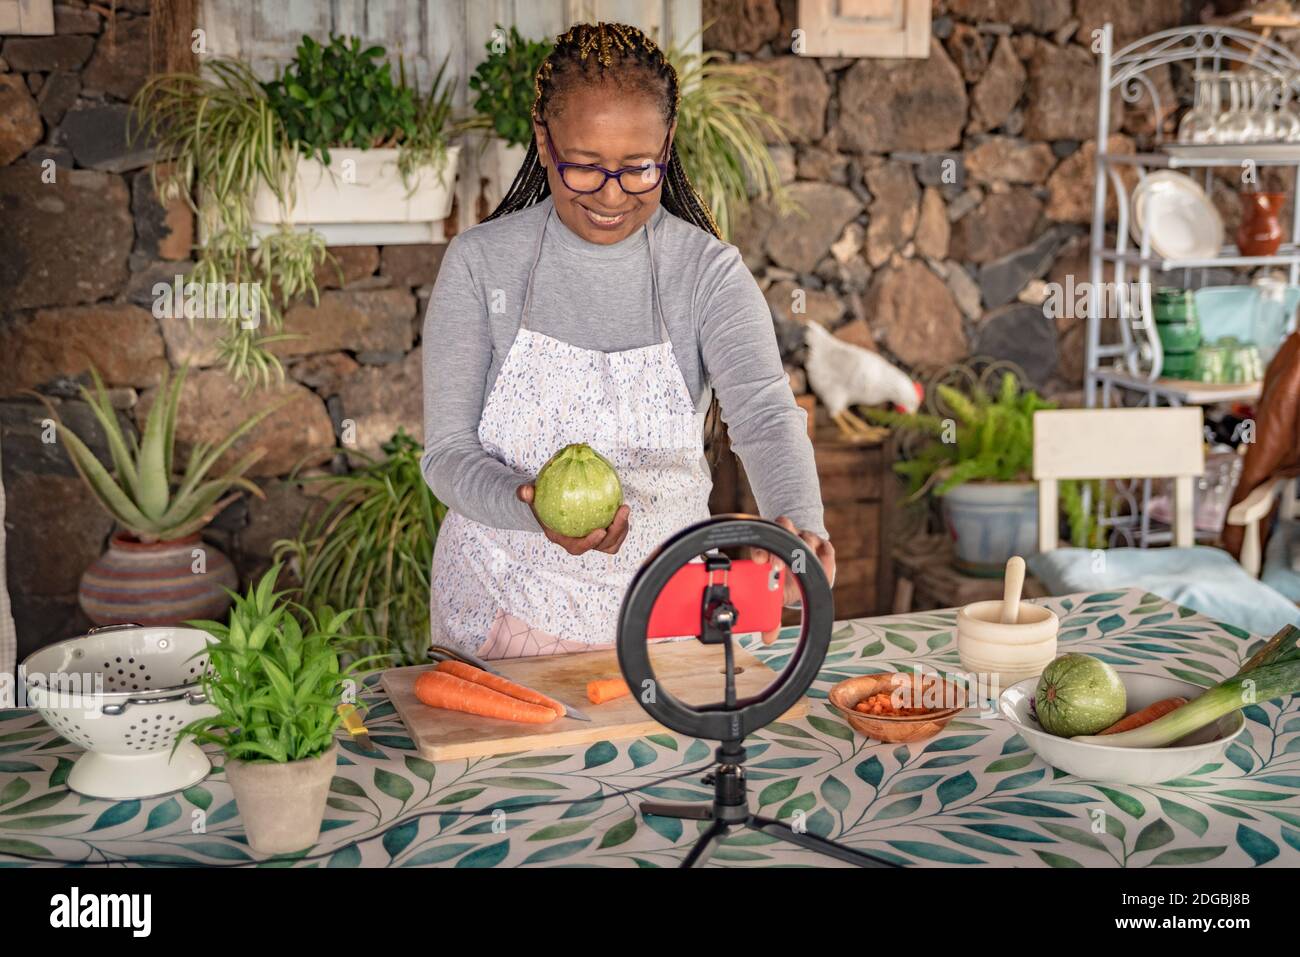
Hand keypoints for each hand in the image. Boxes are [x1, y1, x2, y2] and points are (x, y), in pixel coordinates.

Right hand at [517, 483, 630, 554]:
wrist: (550, 504)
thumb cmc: (541, 502)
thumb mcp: (532, 497)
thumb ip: (526, 494)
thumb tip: (525, 490)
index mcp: (563, 538)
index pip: (578, 547)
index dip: (590, 543)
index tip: (601, 531)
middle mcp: (580, 541)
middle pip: (603, 546)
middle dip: (616, 532)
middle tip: (622, 511)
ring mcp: (593, 538)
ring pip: (613, 542)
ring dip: (621, 529)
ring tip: (624, 509)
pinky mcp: (603, 531)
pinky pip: (616, 533)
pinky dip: (621, 523)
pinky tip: (621, 505)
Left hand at [749, 516, 835, 644]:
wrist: (803, 575)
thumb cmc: (785, 585)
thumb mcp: (776, 598)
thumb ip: (770, 616)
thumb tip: (767, 638)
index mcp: (769, 548)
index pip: (762, 541)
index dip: (760, 550)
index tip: (759, 561)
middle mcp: (786, 538)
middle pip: (783, 528)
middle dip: (780, 549)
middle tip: (778, 567)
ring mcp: (805, 538)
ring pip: (805, 536)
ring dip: (804, 551)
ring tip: (802, 568)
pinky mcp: (824, 545)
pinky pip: (826, 547)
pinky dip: (824, 557)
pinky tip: (820, 568)